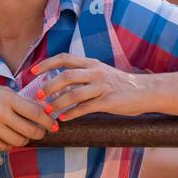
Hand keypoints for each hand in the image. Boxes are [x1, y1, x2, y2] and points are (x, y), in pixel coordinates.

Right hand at [0, 80, 56, 150]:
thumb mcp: (2, 90)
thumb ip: (20, 101)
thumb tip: (42, 112)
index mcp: (8, 98)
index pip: (36, 114)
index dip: (49, 122)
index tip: (54, 126)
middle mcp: (0, 113)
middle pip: (30, 131)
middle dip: (39, 133)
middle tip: (40, 132)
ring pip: (19, 141)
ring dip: (24, 139)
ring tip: (22, 133)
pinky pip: (5, 147)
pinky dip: (10, 144)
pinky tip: (8, 137)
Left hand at [29, 53, 154, 119]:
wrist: (145, 91)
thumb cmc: (119, 85)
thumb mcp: (100, 74)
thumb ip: (81, 77)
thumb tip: (58, 84)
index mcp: (91, 63)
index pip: (64, 58)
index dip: (47, 64)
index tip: (33, 72)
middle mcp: (95, 72)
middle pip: (66, 75)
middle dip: (50, 86)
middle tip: (39, 96)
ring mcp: (102, 86)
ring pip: (74, 93)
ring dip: (58, 102)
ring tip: (48, 110)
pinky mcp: (108, 101)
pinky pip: (86, 107)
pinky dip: (73, 113)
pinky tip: (64, 118)